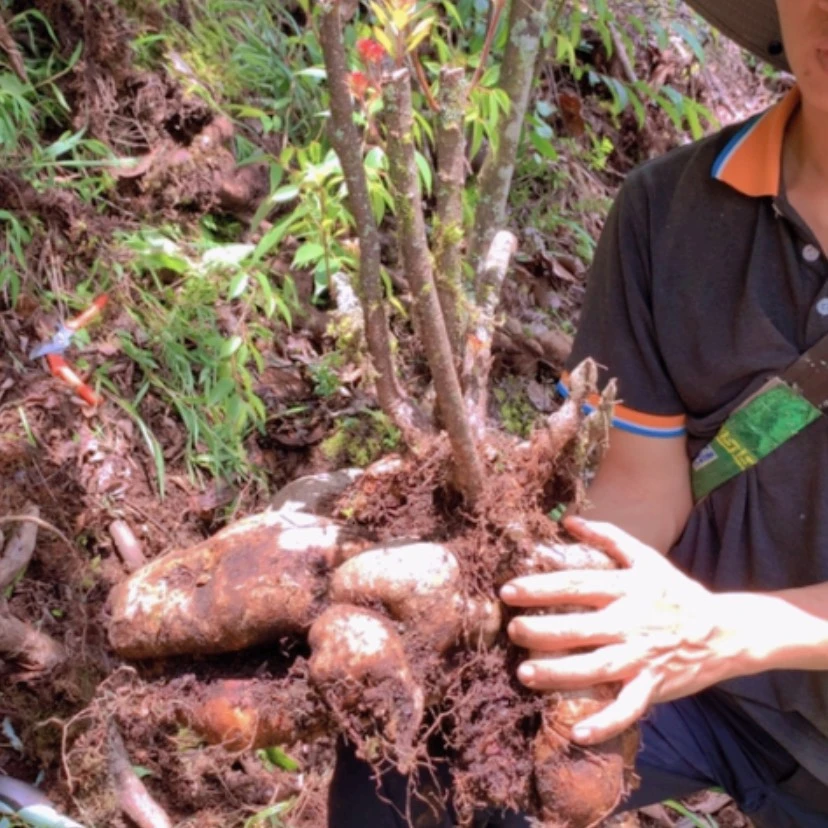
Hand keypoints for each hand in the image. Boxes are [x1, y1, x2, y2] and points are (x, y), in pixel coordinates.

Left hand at [501, 516, 757, 744]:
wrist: (725, 630)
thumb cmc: (676, 592)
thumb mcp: (646, 557)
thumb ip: (608, 536)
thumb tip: (568, 520)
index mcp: (626, 588)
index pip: (576, 585)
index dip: (540, 587)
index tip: (507, 591)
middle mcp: (630, 622)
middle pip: (579, 628)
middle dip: (541, 630)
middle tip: (512, 630)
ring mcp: (642, 657)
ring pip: (595, 667)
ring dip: (559, 673)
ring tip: (525, 673)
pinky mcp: (653, 686)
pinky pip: (628, 708)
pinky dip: (606, 722)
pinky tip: (578, 732)